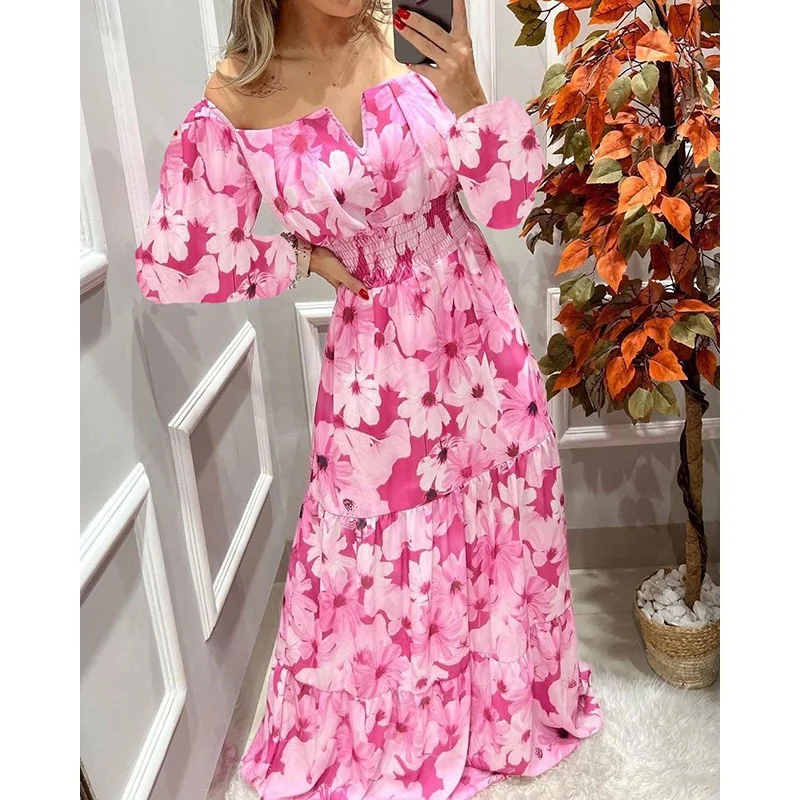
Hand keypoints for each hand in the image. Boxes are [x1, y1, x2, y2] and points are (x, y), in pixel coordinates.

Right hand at [310, 246, 369, 299]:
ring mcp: (339, 271)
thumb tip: (365, 295)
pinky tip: (362, 265)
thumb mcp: (340, 274)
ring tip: (373, 277)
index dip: (361, 298)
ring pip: (352, 277)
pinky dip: (356, 268)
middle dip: (364, 287)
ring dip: (361, 277)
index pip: (352, 296)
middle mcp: (340, 280)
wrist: (309, 250)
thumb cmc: (322, 263)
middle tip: (377, 289)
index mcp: (339, 287)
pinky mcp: (339, 262)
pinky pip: (350, 267)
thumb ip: (352, 284)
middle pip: (354, 286)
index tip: (373, 300)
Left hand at [393, 0, 486, 117]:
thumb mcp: (463, 57)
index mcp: (465, 43)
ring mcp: (450, 65)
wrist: (471, 104)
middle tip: (403, 12)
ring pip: (425, 46)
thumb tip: (426, 34)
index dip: (456, 3)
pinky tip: (408, 61)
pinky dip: (414, 65)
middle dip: (416, 20)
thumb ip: (449, 44)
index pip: (460, 17)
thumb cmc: (465, 80)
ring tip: (399, 26)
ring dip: (409, 35)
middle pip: (433, 30)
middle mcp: (458, 51)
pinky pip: (423, 68)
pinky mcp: (441, 79)